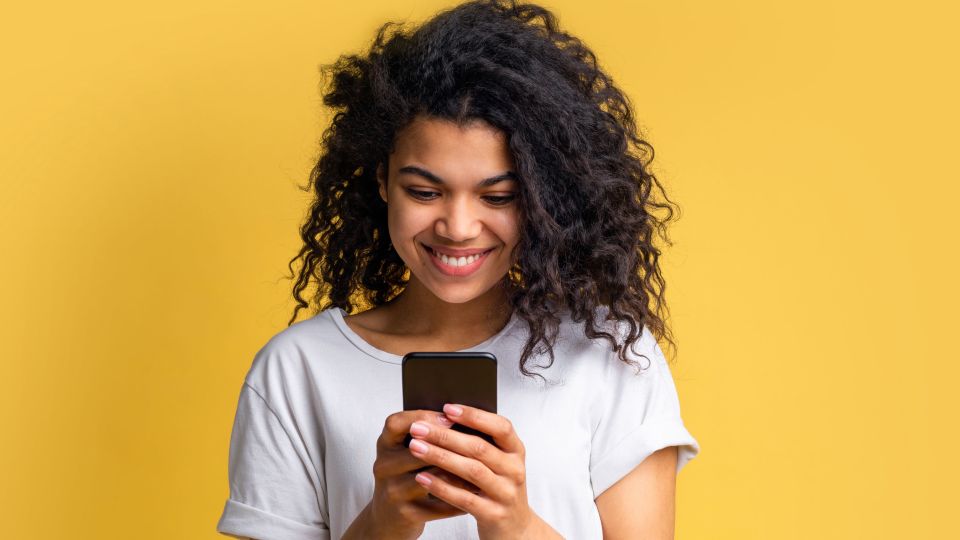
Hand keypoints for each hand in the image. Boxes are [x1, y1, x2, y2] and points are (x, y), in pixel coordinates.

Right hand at [355, 409, 483, 538]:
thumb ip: (427, 437)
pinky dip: (460, 498)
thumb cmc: (405, 478)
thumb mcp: (406, 454)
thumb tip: (466, 420)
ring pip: (432, 477)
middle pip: (417, 449)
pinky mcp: (405, 513)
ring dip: (460, 473)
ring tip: (484, 469)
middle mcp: (383, 465)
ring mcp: (393, 491)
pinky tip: (476, 494)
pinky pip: (439, 503)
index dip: (422, 418)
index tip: (449, 418)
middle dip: (449, 445)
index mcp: (385, 444)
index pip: (396, 423)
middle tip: (478, 443)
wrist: (388, 520)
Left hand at [407, 403, 537, 538]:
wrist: (515, 529)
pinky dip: (442, 486)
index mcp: (516, 451)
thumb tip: (443, 419)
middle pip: (479, 448)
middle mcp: (515, 470)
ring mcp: (506, 493)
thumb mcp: (498, 463)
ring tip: (415, 448)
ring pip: (471, 471)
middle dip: (445, 436)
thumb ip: (479, 443)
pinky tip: (422, 478)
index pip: (501, 426)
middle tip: (418, 428)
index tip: (447, 408)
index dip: (474, 416)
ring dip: (440, 457)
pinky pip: (465, 499)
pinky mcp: (494, 515)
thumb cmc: (498, 488)